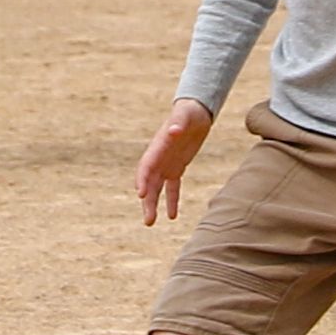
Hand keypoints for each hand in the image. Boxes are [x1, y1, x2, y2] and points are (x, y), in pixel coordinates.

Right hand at [136, 100, 216, 222]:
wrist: (195, 112)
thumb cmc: (188, 112)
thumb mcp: (185, 116)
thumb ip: (178, 123)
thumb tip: (174, 131)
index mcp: (157, 147)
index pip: (146, 166)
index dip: (142, 180)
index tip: (140, 194)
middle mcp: (158, 158)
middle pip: (149, 183)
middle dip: (147, 201)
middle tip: (148, 220)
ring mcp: (166, 164)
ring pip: (157, 188)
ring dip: (153, 204)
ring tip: (151, 222)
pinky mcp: (176, 168)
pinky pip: (172, 188)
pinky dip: (171, 201)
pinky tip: (172, 216)